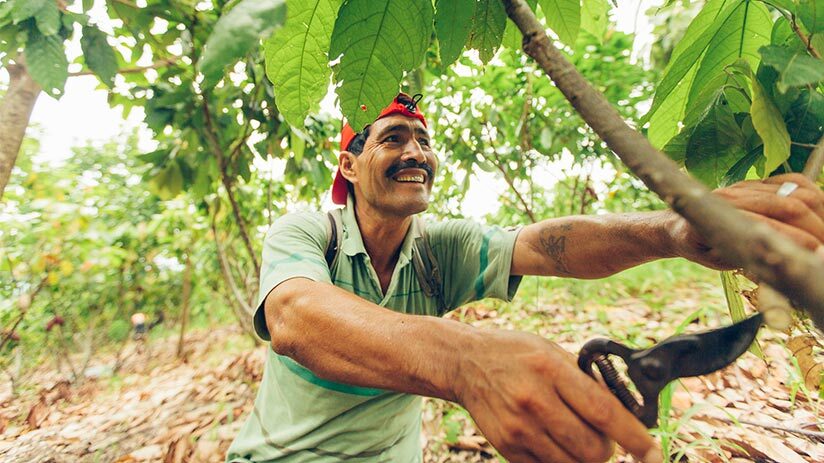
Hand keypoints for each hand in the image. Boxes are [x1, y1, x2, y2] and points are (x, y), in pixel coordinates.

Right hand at [454, 330, 660, 462]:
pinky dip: (561, 461)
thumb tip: (625, 411)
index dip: (634, 437)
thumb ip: (585, 379)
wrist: (465, 363)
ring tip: (577, 437)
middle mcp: (534, 400)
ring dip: (585, 457)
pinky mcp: (507, 446)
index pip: (604, 412)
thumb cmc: (515, 353)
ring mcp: (518, 427)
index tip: (652, 453)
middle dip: (608, 449)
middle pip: (592, 449)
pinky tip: (554, 440)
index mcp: (551, 370)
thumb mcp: (552, 351)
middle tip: (603, 437)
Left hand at [670, 173, 823, 267]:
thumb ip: (745, 261)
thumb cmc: (700, 247)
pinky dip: (812, 195)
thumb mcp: (718, 260)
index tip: (815, 253)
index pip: (767, 226)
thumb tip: (777, 267)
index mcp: (718, 217)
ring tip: (822, 233)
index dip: (796, 240)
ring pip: (796, 192)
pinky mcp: (756, 182)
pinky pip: (795, 182)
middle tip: (823, 247)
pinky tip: (816, 213)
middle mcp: (733, 195)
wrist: (679, 222)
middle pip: (789, 205)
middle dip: (814, 227)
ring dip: (818, 213)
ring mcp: (746, 185)